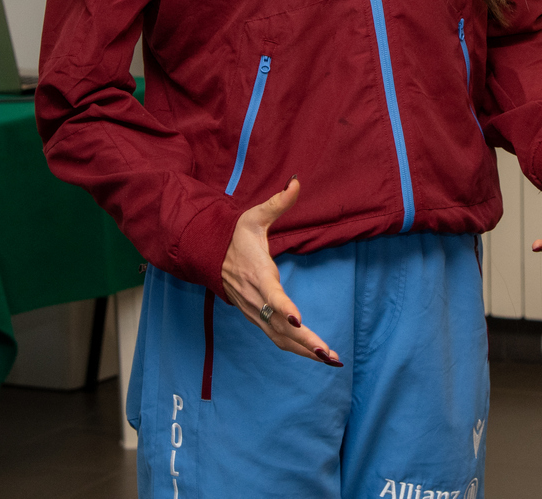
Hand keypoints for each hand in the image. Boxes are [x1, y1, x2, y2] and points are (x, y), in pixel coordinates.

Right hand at [219, 177, 341, 366]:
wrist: (209, 256)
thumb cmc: (235, 237)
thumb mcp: (253, 217)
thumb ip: (277, 203)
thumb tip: (296, 181)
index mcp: (257, 275)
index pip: (270, 294)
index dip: (283, 307)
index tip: (298, 319)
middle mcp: (256, 299)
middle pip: (281, 326)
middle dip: (306, 342)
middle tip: (329, 354)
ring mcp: (256, 312)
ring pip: (281, 338)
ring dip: (305, 351)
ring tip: (332, 361)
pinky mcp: (258, 318)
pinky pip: (278, 338)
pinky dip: (298, 349)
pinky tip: (318, 355)